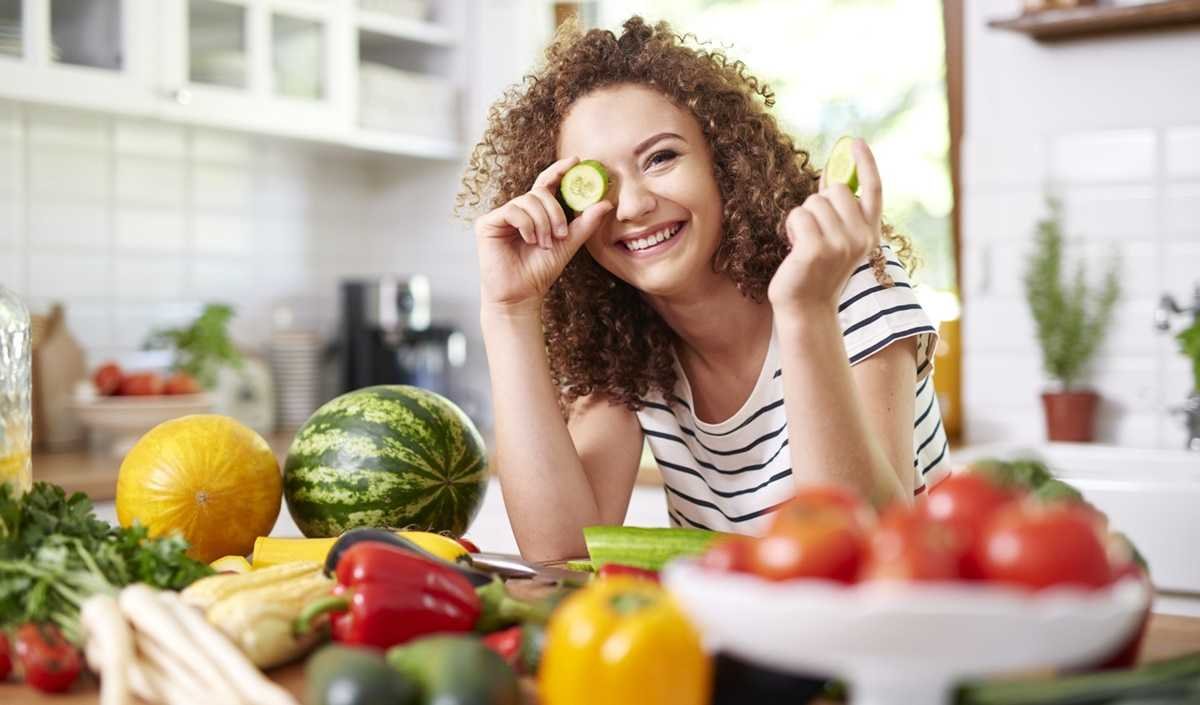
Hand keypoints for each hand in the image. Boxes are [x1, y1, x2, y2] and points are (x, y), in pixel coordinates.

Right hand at [475, 156, 612, 315]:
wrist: (521, 294)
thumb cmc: (540, 271)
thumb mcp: (568, 244)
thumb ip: (585, 223)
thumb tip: (606, 203)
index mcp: (535, 213)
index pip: (546, 184)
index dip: (559, 170)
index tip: (575, 161)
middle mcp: (517, 210)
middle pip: (540, 193)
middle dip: (555, 212)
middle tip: (560, 234)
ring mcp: (502, 216)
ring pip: (528, 201)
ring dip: (542, 223)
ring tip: (544, 243)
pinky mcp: (487, 223)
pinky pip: (512, 210)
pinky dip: (526, 225)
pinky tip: (529, 240)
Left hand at [768, 138, 882, 316]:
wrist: (806, 309)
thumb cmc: (816, 271)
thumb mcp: (836, 239)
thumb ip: (838, 212)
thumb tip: (830, 175)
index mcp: (869, 234)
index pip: (873, 190)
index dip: (866, 163)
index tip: (855, 142)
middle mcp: (861, 238)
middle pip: (835, 190)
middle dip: (818, 203)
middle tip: (814, 231)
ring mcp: (840, 244)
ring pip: (813, 202)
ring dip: (802, 218)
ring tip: (804, 244)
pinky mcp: (816, 249)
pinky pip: (798, 215)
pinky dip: (791, 227)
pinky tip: (795, 249)